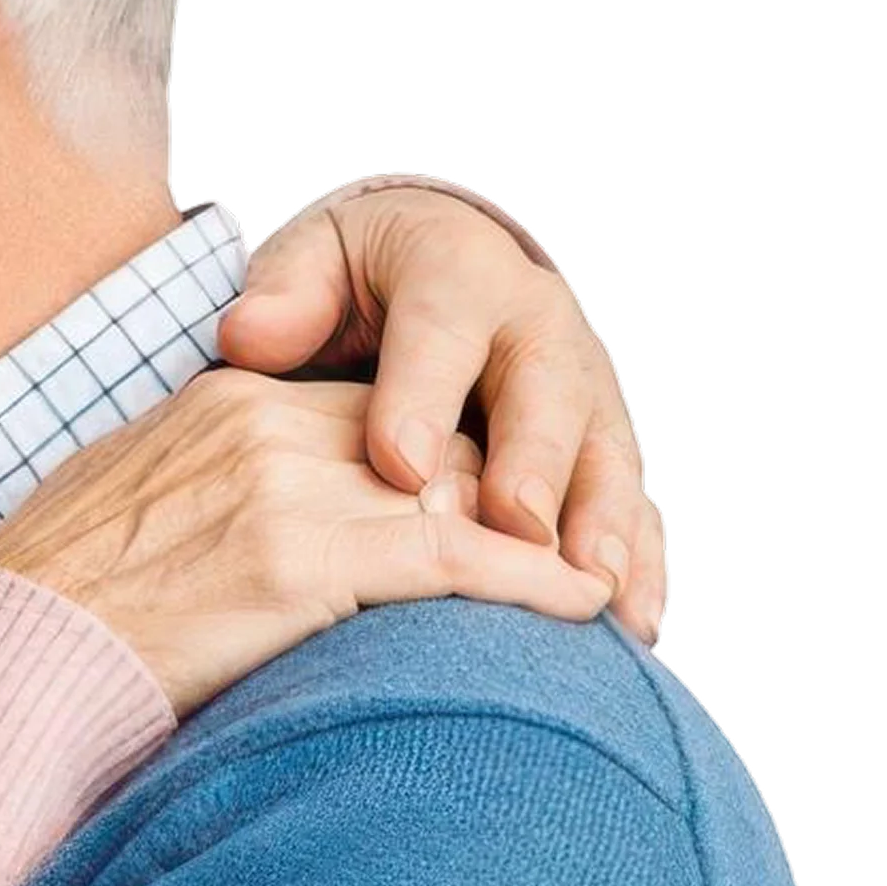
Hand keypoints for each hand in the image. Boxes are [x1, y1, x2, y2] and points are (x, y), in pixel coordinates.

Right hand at [0, 372, 614, 715]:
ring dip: (536, 539)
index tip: (478, 507)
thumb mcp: (115, 509)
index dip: (433, 463)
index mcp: (218, 405)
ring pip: (457, 493)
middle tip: (562, 543)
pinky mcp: (303, 563)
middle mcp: (260, 427)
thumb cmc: (39, 611)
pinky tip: (581, 607)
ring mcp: (285, 490)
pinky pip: (455, 559)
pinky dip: (532, 582)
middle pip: (427, 440)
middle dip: (499, 494)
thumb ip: (191, 491)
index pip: (365, 411)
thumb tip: (224, 527)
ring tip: (597, 582)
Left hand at [218, 178, 669, 644]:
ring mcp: (581, 386)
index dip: (423, 396)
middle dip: (536, 464)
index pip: (442, 331)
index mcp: (460, 270)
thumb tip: (250, 332)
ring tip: (593, 593)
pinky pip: (630, 502)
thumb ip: (287, 296)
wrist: (434, 264)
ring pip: (604, 454)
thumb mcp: (312, 262)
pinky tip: (631, 623)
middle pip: (546, 393)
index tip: (399, 465)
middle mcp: (536, 323)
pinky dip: (636, 562)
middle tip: (518, 531)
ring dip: (604, 527)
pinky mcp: (600, 443)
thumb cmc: (353, 278)